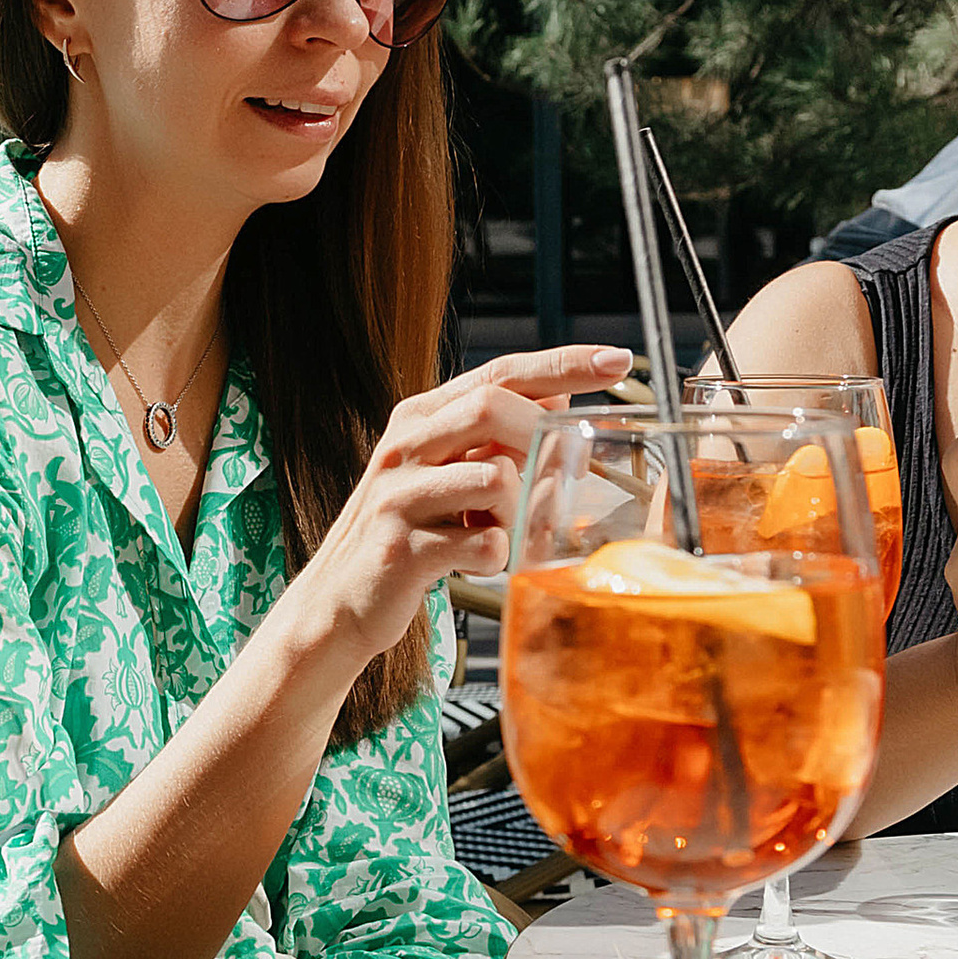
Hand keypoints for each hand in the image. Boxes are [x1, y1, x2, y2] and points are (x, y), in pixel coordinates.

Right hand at [277, 342, 632, 686]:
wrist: (340, 599)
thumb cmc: (406, 533)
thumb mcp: (445, 472)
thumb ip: (493, 438)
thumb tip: (559, 400)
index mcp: (420, 419)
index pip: (500, 373)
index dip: (562, 364)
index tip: (617, 359)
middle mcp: (405, 447)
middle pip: (494, 408)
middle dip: (542, 438)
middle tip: (554, 476)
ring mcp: (399, 497)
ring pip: (496, 480)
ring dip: (518, 514)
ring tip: (497, 534)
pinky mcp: (403, 549)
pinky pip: (485, 543)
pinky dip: (497, 558)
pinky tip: (476, 563)